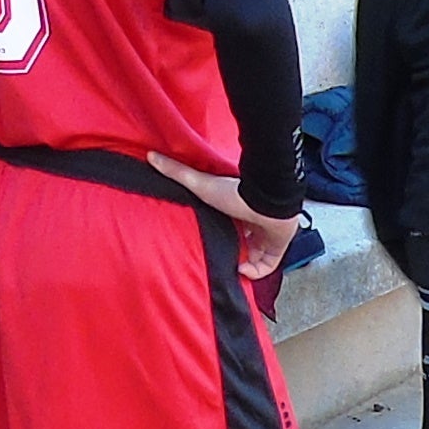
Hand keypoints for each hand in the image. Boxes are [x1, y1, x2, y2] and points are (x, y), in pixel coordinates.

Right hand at [147, 152, 301, 280]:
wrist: (266, 199)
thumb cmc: (235, 192)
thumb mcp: (200, 184)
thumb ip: (177, 172)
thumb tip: (150, 156)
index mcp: (235, 210)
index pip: (226, 226)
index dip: (218, 237)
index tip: (207, 244)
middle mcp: (251, 223)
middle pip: (240, 243)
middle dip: (230, 253)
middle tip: (217, 260)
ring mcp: (266, 236)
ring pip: (254, 257)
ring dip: (242, 265)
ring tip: (229, 266)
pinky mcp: (277, 248)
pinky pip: (267, 267)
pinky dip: (255, 272)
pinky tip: (242, 269)